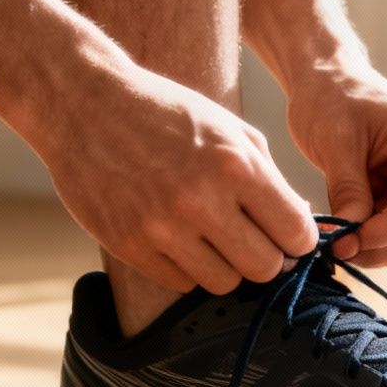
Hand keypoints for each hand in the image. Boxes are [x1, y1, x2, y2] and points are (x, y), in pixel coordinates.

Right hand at [37, 64, 317, 294]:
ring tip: (213, 237)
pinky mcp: (130, 245)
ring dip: (226, 265)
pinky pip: (182, 282)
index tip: (288, 235)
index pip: (295, 233)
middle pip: (265, 268)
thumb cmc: (166, 112)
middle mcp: (201, 200)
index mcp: (235, 165)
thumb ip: (269, 177)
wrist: (86, 104)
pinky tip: (179, 237)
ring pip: (225, 282)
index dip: (298, 239)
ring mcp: (162, 227)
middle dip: (267, 257)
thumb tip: (300, 225)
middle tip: (253, 240)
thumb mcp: (229, 129)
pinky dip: (188, 266)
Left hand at [287, 67, 386, 266]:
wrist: (331, 78)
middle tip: (336, 246)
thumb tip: (350, 241)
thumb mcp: (332, 143)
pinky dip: (380, 239)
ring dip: (381, 247)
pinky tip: (352, 222)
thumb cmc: (330, 98)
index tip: (341, 244)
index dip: (382, 236)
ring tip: (341, 230)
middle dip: (381, 247)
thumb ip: (347, 191)